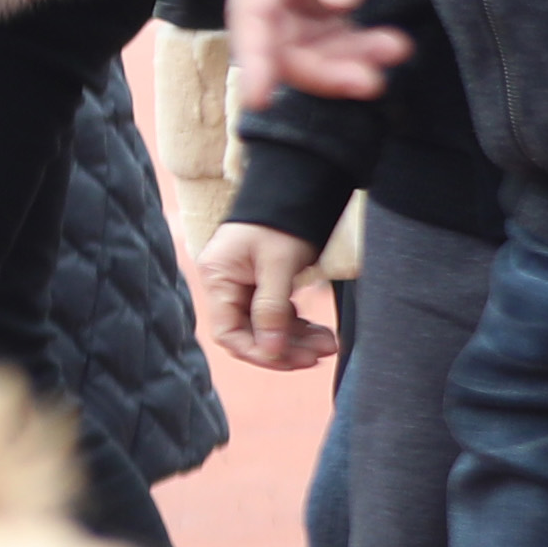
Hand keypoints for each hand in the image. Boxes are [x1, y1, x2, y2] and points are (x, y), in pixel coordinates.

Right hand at [197, 220, 337, 371]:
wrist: (295, 188)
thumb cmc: (281, 221)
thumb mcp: (278, 264)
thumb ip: (271, 308)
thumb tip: (271, 350)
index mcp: (219, 279)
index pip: (227, 332)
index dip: (256, 351)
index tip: (288, 358)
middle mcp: (226, 285)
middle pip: (250, 333)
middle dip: (285, 348)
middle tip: (319, 355)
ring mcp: (245, 286)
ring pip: (268, 327)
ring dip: (297, 340)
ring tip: (329, 344)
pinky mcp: (264, 285)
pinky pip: (278, 316)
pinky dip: (299, 327)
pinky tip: (321, 333)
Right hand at [231, 0, 422, 100]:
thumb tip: (338, 3)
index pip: (250, 9)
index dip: (255, 55)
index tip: (259, 98)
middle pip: (278, 38)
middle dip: (320, 68)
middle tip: (372, 81)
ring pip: (305, 41)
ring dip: (344, 59)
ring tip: (396, 51)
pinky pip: (329, 31)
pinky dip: (356, 44)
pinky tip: (392, 44)